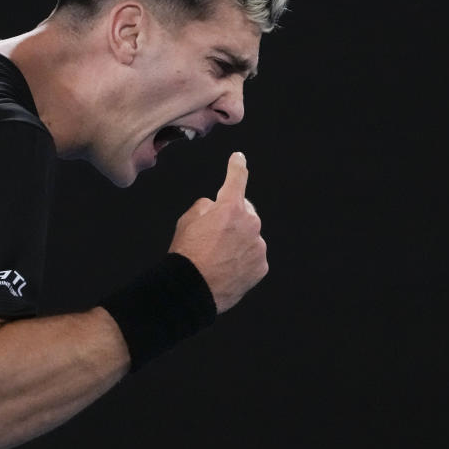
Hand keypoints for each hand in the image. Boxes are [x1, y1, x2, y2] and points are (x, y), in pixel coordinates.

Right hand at [168, 152, 267, 313]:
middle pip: (244, 212)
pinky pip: (253, 256)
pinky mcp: (261, 266)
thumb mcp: (187, 220)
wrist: (191, 289)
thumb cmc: (187, 254)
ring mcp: (258, 246)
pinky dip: (243, 259)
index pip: (236, 179)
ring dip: (238, 240)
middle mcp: (250, 223)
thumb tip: (214, 207)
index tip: (239, 159)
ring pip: (249, 236)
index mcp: (231, 207)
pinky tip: (226, 267)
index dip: (237, 166)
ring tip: (217, 257)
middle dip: (233, 218)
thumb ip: (206, 206)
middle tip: (214, 235)